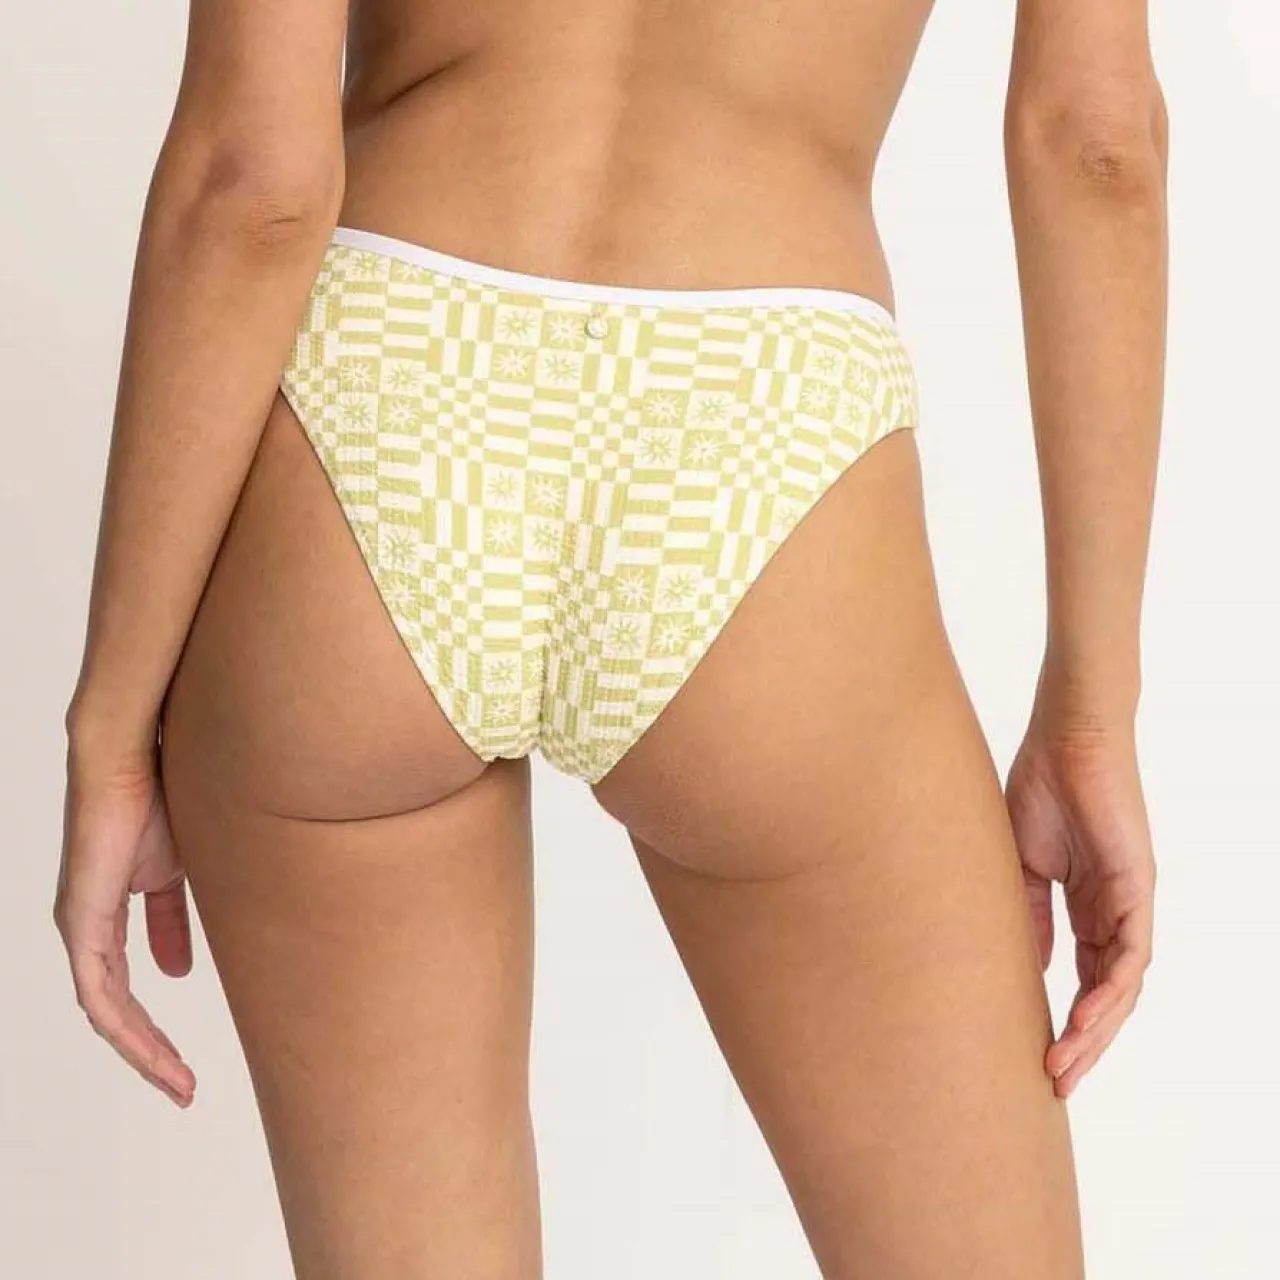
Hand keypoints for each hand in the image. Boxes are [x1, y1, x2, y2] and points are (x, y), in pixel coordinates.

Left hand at [54, 739, 195, 1105]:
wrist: (130, 759)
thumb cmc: (157, 798)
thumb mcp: (177, 871)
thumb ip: (172, 921)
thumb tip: (179, 970)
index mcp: (106, 916)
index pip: (125, 988)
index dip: (155, 1028)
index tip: (186, 1062)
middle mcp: (85, 930)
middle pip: (113, 1011)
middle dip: (151, 1052)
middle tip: (183, 1087)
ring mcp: (79, 929)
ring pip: (106, 1012)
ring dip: (143, 1050)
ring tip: (177, 1081)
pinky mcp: (82, 923)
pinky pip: (100, 995)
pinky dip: (128, 1028)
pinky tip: (154, 1050)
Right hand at [1005, 694, 1154, 1098]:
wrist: (1067, 738)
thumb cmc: (1039, 787)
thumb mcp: (1021, 865)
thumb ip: (1028, 914)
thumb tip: (1028, 967)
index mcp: (1087, 906)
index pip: (1082, 977)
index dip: (1064, 1020)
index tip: (1037, 1057)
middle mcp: (1115, 912)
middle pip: (1108, 995)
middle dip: (1083, 1044)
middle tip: (1054, 1084)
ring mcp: (1129, 903)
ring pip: (1123, 987)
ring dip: (1096, 1031)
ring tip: (1065, 1066)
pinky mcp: (1138, 888)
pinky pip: (1131, 955)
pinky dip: (1112, 991)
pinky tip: (1087, 1019)